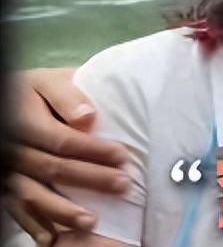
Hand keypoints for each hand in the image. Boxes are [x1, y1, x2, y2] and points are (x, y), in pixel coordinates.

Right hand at [3, 68, 129, 245]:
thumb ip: (67, 96)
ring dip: (62, 212)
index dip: (93, 150)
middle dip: (90, 180)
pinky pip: (16, 210)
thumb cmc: (35, 91)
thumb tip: (87, 118)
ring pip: (32, 195)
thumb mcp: (49, 81)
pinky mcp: (4, 187)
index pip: (61, 141)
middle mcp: (11, 149)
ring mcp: (5, 172)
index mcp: (24, 120)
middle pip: (52, 169)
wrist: (6, 100)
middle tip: (123, 186)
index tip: (122, 156)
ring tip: (92, 222)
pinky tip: (53, 239)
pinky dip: (34, 227)